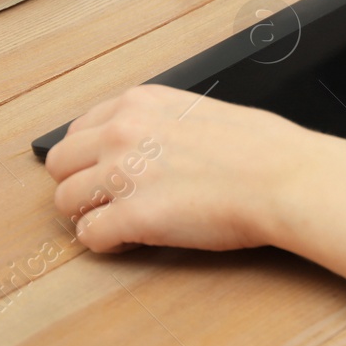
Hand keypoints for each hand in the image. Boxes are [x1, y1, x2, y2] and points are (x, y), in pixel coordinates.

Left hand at [44, 84, 318, 252]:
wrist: (284, 177)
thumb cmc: (261, 147)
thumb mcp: (200, 110)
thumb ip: (160, 123)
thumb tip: (146, 144)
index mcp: (139, 102)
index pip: (79, 129)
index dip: (89, 156)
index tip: (102, 170)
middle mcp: (122, 132)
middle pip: (61, 165)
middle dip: (80, 183)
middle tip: (106, 199)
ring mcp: (123, 174)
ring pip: (66, 201)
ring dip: (90, 214)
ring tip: (120, 221)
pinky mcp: (132, 217)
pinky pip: (89, 237)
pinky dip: (106, 243)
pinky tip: (131, 239)